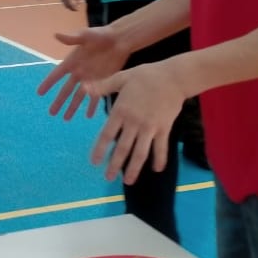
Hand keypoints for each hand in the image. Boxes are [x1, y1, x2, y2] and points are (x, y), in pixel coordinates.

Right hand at [37, 26, 131, 119]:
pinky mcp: (103, 81)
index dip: (48, 83)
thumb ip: (72, 38)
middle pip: (66, 90)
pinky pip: (96, 96)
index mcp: (72, 61)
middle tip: (51, 113)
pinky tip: (89, 116)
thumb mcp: (86, 35)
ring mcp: (90, 78)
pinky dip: (92, 106)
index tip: (39, 93)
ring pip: (79, 96)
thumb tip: (56, 35)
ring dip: (73, 107)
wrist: (120, 39)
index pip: (57, 74)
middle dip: (59, 101)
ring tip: (66, 119)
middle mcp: (79, 72)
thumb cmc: (102, 35)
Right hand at [59, 0, 83, 11]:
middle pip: (67, 5)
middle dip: (71, 8)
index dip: (74, 8)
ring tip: (73, 6)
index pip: (70, 4)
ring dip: (69, 6)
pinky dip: (66, 3)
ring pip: (64, 3)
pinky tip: (70, 2)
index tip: (78, 9)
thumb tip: (78, 4)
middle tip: (76, 9)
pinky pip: (63, 1)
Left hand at [85, 60, 187, 185]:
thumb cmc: (146, 76)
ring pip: (140, 152)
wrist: (173, 77)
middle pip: (123, 148)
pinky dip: (159, 159)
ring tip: (128, 182)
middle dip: (115, 165)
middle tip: (108, 178)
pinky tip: (157, 170)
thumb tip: (83, 87)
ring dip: (134, 168)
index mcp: (121, 110)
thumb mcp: (122, 78)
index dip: (100, 149)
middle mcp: (134, 122)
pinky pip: (161, 147)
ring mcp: (150, 127)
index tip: (95, 162)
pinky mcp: (164, 128)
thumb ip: (103, 86)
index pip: (107, 134)